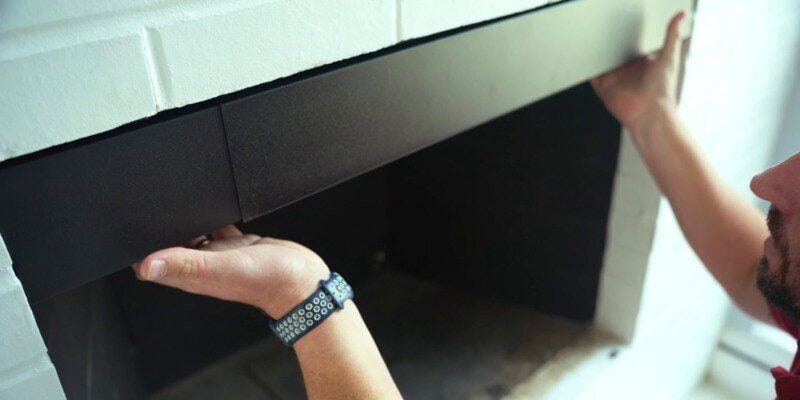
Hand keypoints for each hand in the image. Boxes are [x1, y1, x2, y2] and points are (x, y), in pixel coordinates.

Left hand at [132, 225, 329, 318]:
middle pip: (170, 246)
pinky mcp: (238, 244)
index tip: (129, 231)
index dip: (138, 249)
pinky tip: (215, 206)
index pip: (153, 264)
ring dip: (183, 221)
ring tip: (178, 203)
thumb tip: (148, 264)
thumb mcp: (222, 268)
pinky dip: (212, 216)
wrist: (302, 280)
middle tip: (150, 208)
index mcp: (192, 274)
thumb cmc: (267, 280)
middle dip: (158, 229)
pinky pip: (218, 227)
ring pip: (192, 235)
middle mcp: (203, 265)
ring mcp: (220, 255)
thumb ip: (186, 263)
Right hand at [591, 11, 686, 131]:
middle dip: (608, 43)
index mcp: (643, 62)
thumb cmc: (663, 91)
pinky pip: (592, 76)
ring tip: (591, 40)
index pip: (633, 44)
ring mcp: (615, 79)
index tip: (621, 22)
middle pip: (615, 53)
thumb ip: (672, 36)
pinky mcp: (604, 88)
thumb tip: (681, 15)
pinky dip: (587, 68)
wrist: (650, 114)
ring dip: (597, 54)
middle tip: (603, 29)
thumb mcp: (669, 57)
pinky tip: (585, 58)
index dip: (627, 34)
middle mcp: (628, 71)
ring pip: (602, 63)